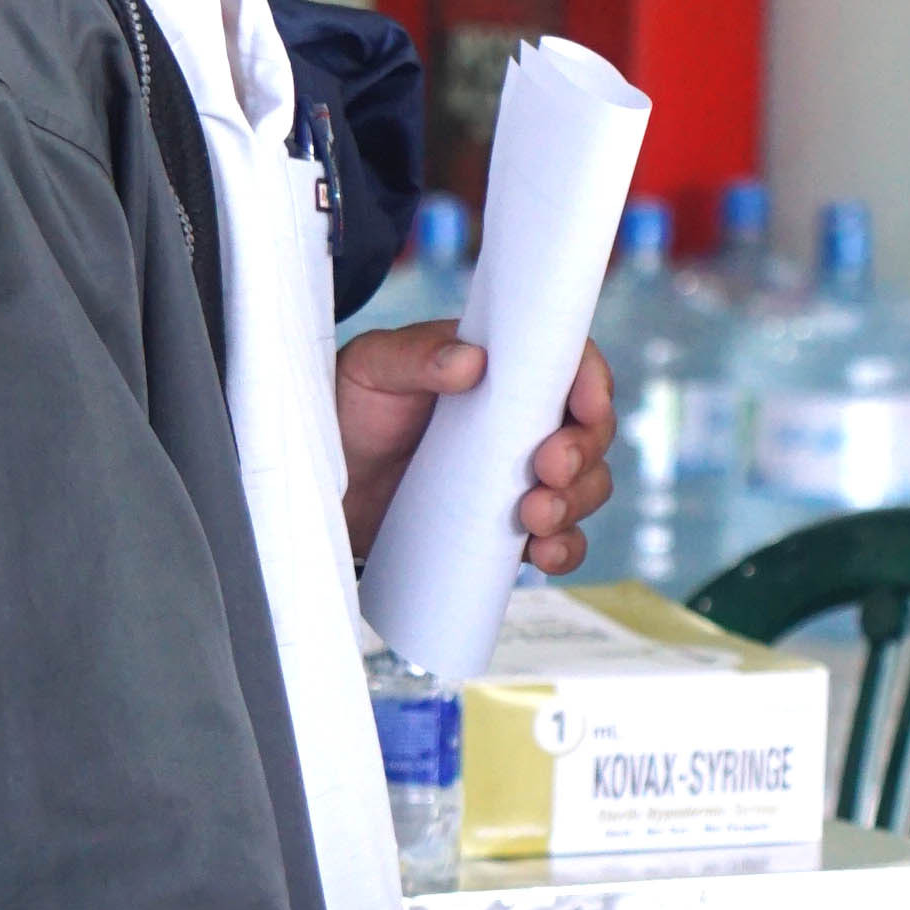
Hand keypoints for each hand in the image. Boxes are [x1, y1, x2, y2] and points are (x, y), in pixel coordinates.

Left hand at [334, 326, 618, 574]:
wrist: (317, 490)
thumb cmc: (346, 413)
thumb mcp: (370, 369)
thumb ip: (414, 356)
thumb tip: (471, 361)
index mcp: (500, 369)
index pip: (568, 364)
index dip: (591, 381)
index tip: (587, 406)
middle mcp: (520, 422)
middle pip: (589, 431)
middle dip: (583, 452)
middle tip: (549, 468)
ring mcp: (516, 478)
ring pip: (585, 487)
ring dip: (576, 503)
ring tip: (535, 517)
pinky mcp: (505, 529)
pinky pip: (558, 540)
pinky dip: (565, 548)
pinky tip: (543, 553)